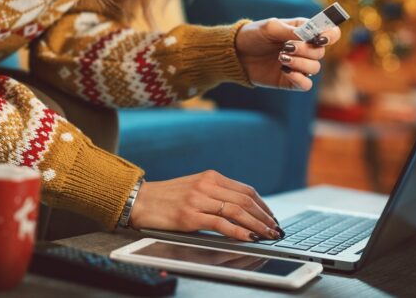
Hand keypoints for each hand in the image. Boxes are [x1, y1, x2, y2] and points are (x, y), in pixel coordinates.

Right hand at [129, 170, 283, 241]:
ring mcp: (199, 200)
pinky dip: (238, 231)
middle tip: (275, 229)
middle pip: (245, 201)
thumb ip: (216, 193)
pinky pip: (220, 224)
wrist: (140, 200)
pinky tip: (248, 238)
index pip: (246, 190)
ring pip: (237, 212)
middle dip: (264, 217)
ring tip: (267, 235)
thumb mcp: (195, 187)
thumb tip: (241, 209)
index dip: (262, 205)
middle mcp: (207, 185)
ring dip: (256, 225)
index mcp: (211, 176)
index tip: (271, 217)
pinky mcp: (190, 216)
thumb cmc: (167, 197)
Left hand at [235, 18, 340, 90]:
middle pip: (321, 52)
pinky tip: (285, 71)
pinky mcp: (291, 81)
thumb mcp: (270, 27)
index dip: (330, 35)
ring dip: (300, 63)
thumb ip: (290, 30)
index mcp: (304, 31)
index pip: (330, 33)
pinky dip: (299, 78)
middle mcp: (305, 49)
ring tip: (281, 58)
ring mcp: (299, 65)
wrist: (237, 54)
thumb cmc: (254, 36)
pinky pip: (306, 85)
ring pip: (315, 68)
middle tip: (286, 48)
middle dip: (305, 50)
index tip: (319, 38)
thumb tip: (307, 36)